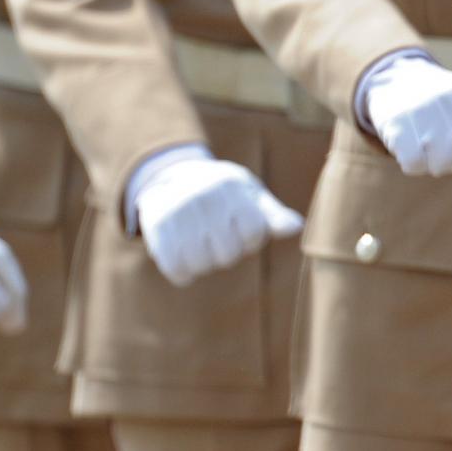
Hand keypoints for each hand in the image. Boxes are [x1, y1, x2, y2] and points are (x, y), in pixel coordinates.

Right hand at [129, 147, 302, 287]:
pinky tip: (185, 261)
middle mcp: (204, 196)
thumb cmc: (224, 193)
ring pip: (201, 264)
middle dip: (226, 252)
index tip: (240, 229)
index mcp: (232, 186)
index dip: (250, 239)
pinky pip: (175, 268)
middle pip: (227, 253)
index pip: (254, 232)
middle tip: (217, 237)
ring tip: (201, 246)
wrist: (174, 176)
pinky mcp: (155, 226)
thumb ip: (272, 215)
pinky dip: (183, 273)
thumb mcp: (251, 196)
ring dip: (204, 264)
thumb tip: (296, 227)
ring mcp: (177, 210)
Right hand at [362, 55, 451, 182]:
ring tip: (430, 147)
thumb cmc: (446, 110)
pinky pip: (414, 164)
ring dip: (437, 164)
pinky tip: (412, 147)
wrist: (395, 81)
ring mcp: (423, 108)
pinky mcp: (396, 123)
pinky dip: (414, 164)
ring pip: (444, 163)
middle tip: (449, 146)